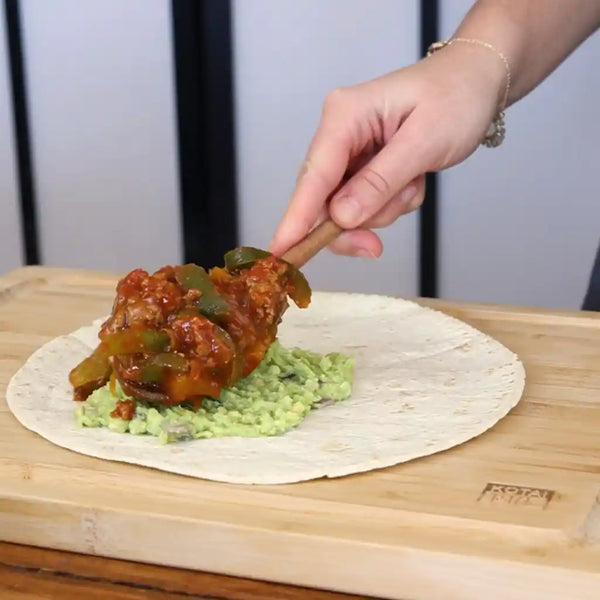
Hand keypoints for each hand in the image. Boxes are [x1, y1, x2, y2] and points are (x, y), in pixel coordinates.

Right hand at [269, 42, 505, 258]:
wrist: (477, 82)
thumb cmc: (457, 98)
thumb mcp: (424, 141)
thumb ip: (380, 181)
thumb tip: (341, 217)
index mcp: (344, 115)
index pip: (314, 176)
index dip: (297, 218)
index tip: (280, 251)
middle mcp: (338, 133)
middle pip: (323, 199)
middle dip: (353, 223)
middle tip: (374, 248)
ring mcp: (349, 151)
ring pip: (345, 207)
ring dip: (382, 209)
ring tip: (413, 182)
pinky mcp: (362, 165)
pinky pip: (365, 204)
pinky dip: (391, 203)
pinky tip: (411, 181)